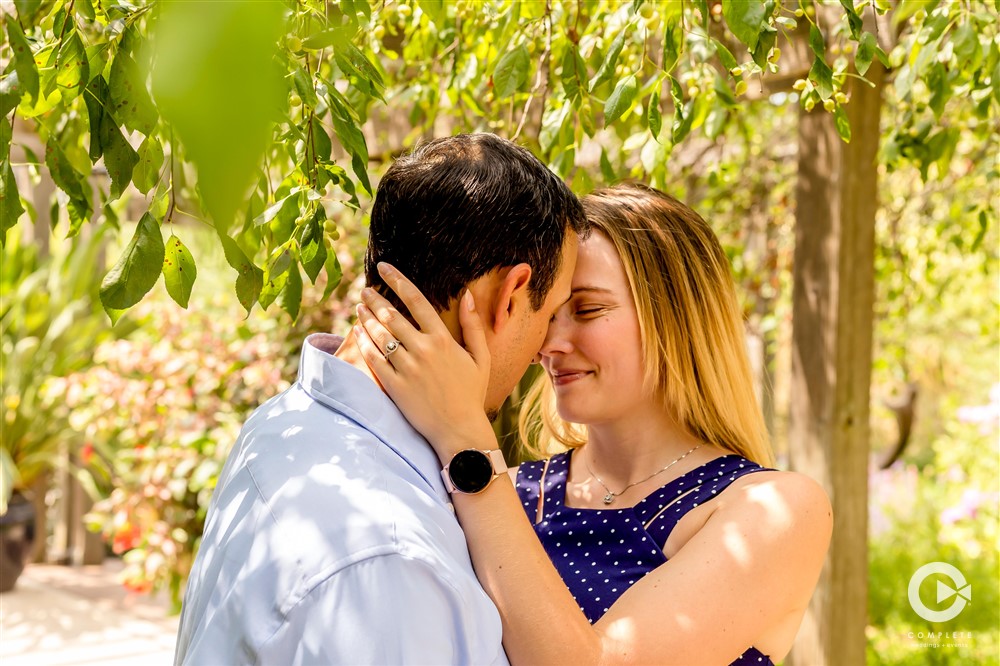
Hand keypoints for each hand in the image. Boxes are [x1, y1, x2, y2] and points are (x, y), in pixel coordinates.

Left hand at [354, 263, 495, 459]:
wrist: (459, 430)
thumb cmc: (471, 393)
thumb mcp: (481, 357)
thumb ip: (473, 325)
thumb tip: (467, 295)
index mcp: (443, 339)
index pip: (416, 300)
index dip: (397, 280)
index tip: (383, 268)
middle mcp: (422, 350)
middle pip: (391, 315)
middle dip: (375, 298)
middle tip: (364, 289)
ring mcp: (406, 368)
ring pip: (379, 335)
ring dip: (366, 317)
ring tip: (358, 307)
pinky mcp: (394, 386)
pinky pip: (373, 359)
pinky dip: (363, 343)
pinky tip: (358, 332)